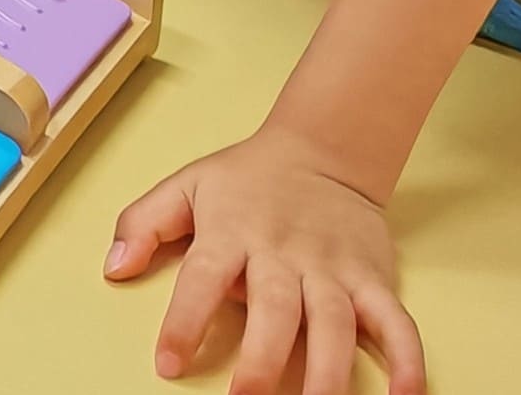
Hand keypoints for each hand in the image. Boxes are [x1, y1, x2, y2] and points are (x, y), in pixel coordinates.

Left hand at [105, 133, 424, 394]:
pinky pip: (395, 322)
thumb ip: (143, 223)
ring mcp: (333, 267)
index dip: (185, 320)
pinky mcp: (372, 278)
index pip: (204, 276)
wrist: (324, 147)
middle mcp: (285, 252)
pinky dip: (406, 359)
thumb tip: (113, 266)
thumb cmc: (247, 180)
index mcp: (233, 231)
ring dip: (328, 373)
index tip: (168, 363)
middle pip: (277, 309)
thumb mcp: (187, 186)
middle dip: (262, 359)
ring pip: (334, 323)